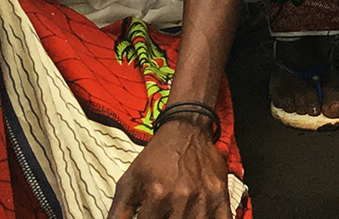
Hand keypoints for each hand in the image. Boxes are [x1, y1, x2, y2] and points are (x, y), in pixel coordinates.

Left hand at [108, 119, 234, 218]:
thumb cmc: (156, 156)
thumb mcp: (129, 181)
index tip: (147, 217)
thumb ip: (118, 212)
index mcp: (157, 195)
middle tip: (165, 216)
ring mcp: (204, 198)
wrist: (187, 130)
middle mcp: (182, 198)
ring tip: (178, 216)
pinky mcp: (220, 196)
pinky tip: (200, 217)